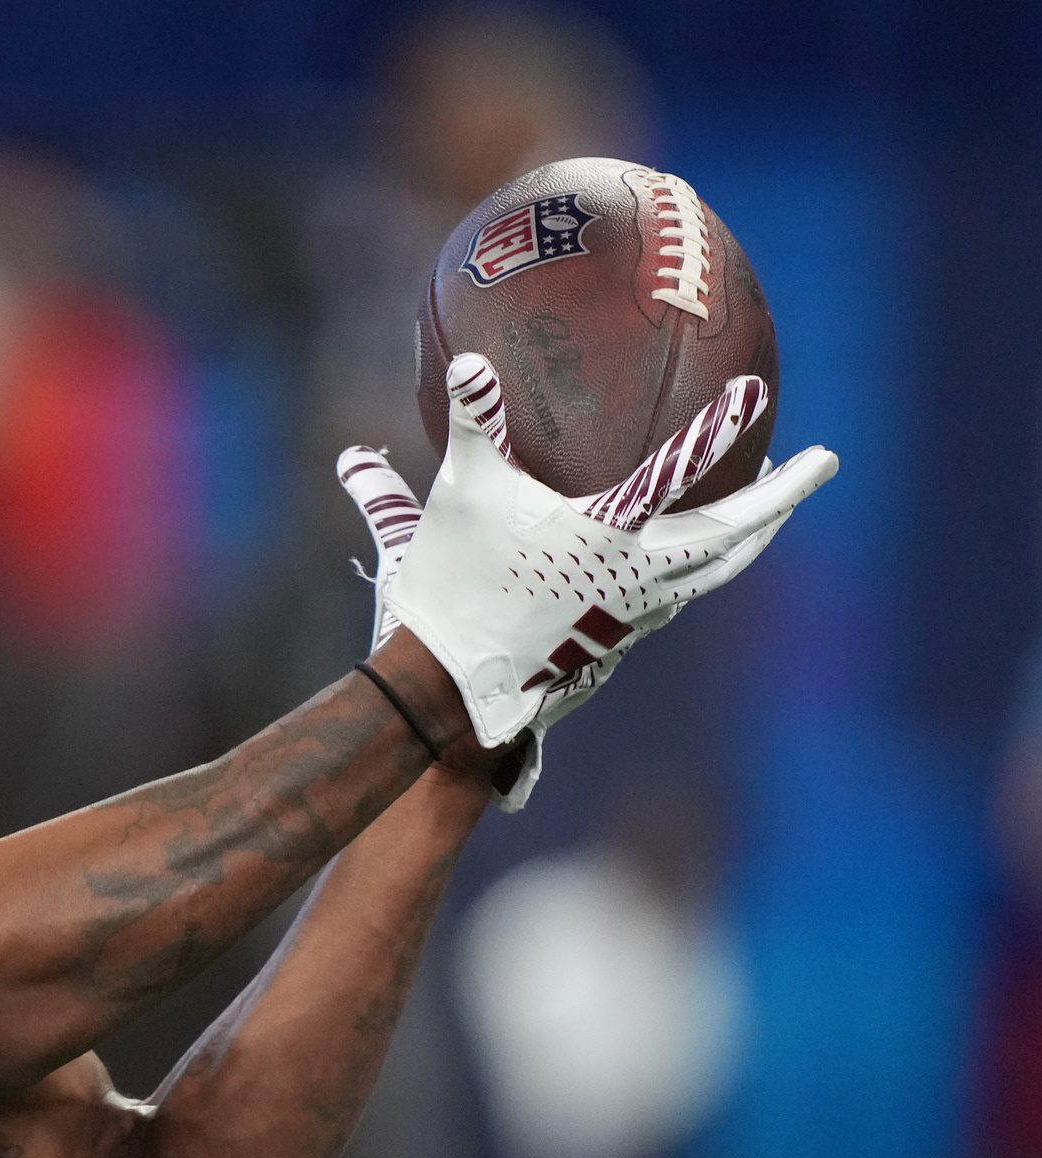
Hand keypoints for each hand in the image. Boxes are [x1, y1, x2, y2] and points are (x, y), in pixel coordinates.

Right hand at [337, 355, 837, 807]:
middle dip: (782, 495)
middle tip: (825, 461)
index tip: (756, 393)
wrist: (451, 678)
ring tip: (783, 511)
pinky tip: (712, 561)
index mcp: (603, 533)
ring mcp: (633, 609)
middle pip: (730, 532)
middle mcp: (634, 574)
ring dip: (757, 535)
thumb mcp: (462, 492)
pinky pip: (686, 593)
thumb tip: (469, 360)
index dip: (716, 431)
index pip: (674, 473)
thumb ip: (473, 422)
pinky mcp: (619, 634)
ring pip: (717, 570)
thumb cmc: (453, 579)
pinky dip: (713, 568)